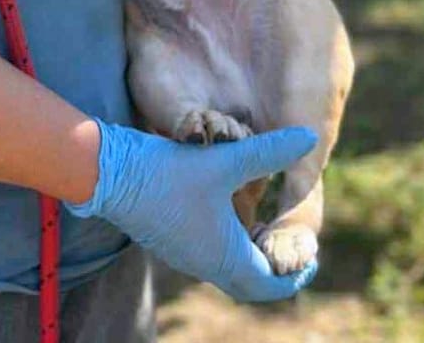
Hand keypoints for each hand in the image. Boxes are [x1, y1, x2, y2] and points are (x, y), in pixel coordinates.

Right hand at [66, 120, 317, 302]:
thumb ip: (269, 152)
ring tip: (264, 228)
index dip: (295, 276)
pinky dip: (228, 247)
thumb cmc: (171, 172)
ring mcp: (185, 255)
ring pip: (228, 270)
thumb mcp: (226, 159)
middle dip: (274, 271)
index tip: (310, 258)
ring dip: (250, 257)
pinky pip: (209, 257)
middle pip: (250, 284)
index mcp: (226, 256)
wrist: (113, 175)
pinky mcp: (171, 241)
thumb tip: (310, 138)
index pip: (270, 285)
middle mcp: (206, 264)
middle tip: (290, 248)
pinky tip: (229, 212)